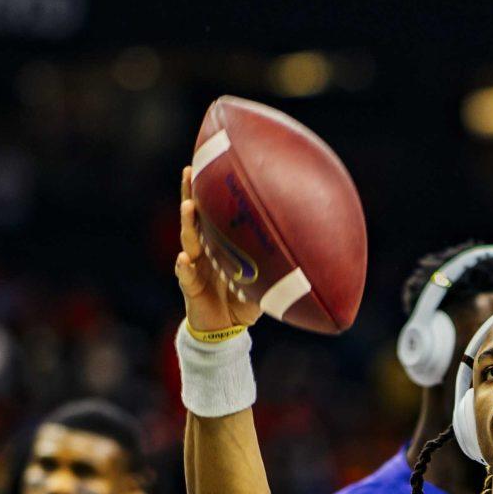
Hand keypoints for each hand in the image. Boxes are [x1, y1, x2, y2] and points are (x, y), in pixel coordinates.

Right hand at [176, 166, 263, 335]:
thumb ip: (278, 266)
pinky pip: (186, 276)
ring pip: (188, 240)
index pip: (214, 213)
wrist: (225, 329)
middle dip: (191, 193)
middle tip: (191, 171)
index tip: (212, 164)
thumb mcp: (265, 281)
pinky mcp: (190, 287)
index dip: (211, 190)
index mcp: (220, 244)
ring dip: (188, 222)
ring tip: (188, 206)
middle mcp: (204, 250)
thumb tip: (308, 250)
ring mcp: (195, 266)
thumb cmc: (244, 300)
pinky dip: (184, 268)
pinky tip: (184, 259)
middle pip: (195, 217)